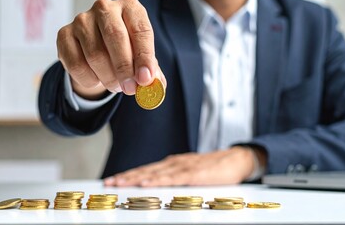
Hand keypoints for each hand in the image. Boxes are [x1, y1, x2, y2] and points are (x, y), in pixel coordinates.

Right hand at [57, 0, 165, 99]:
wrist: (96, 50)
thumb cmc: (125, 51)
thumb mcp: (141, 58)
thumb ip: (150, 71)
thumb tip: (156, 85)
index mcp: (130, 8)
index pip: (141, 30)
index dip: (144, 57)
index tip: (145, 79)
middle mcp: (105, 8)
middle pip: (115, 37)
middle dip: (124, 68)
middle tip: (130, 89)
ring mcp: (82, 20)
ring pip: (95, 54)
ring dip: (107, 77)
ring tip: (116, 86)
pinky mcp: (64, 34)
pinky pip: (76, 64)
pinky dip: (89, 79)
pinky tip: (97, 80)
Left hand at [104, 146, 262, 186]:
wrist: (236, 159)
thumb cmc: (213, 168)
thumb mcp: (190, 172)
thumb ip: (175, 177)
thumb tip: (158, 184)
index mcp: (172, 163)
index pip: (146, 170)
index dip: (128, 175)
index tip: (112, 180)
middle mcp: (174, 163)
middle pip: (145, 170)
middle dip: (125, 177)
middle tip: (108, 183)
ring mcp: (183, 167)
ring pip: (154, 173)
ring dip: (135, 178)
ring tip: (119, 183)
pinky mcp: (194, 174)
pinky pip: (172, 178)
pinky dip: (157, 180)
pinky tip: (145, 183)